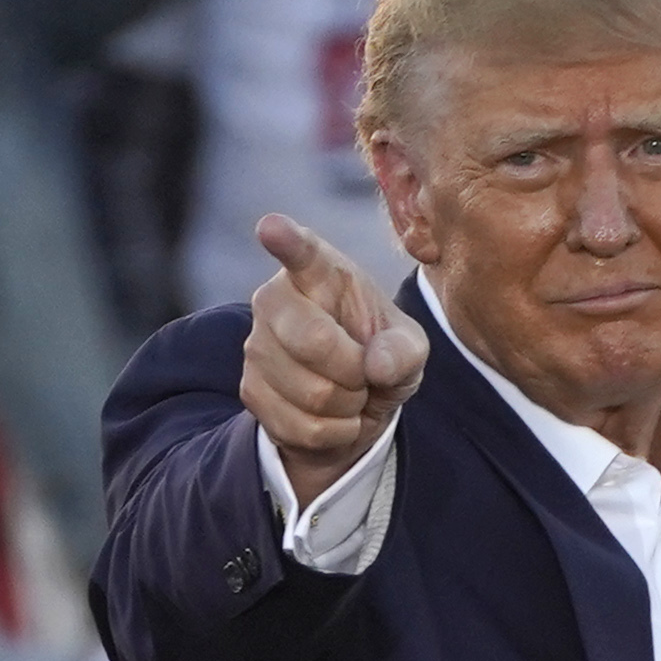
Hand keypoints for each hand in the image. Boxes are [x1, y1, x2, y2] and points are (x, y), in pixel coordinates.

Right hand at [242, 212, 428, 509]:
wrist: (352, 408)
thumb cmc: (380, 357)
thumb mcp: (409, 349)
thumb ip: (404, 350)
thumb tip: (377, 365)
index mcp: (319, 272)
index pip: (302, 252)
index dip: (286, 240)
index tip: (272, 227)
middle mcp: (276, 300)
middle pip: (314, 341)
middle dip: (355, 370)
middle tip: (365, 371)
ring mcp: (257, 346)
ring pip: (313, 393)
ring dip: (348, 405)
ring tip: (350, 391)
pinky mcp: (250, 390)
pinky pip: (304, 426)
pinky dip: (335, 432)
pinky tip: (334, 416)